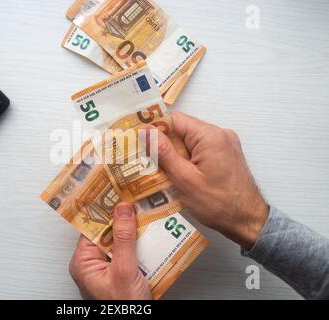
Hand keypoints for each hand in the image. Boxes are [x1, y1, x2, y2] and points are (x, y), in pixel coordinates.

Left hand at [69, 203, 151, 299]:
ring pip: (120, 242)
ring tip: (146, 218)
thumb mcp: (124, 270)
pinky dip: (139, 246)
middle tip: (135, 203)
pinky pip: (128, 253)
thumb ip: (123, 239)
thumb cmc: (122, 309)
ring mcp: (107, 269)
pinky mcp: (120, 274)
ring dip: (133, 233)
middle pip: (108, 233)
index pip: (92, 227)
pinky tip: (149, 238)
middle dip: (123, 220)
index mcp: (83, 262)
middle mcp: (92, 264)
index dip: (104, 210)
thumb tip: (122, 210)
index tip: (115, 194)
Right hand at [156, 111, 268, 248]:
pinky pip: (200, 150)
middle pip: (182, 129)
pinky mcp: (226, 155)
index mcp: (210, 135)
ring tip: (160, 171)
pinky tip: (178, 175)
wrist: (248, 222)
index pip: (174, 119)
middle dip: (164, 144)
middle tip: (145, 161)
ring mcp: (225, 144)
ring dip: (174, 154)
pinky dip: (187, 159)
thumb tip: (145, 131)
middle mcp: (220, 134)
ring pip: (190, 141)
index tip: (138, 141)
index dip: (154, 129)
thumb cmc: (217, 204)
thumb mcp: (184, 179)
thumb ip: (164, 152)